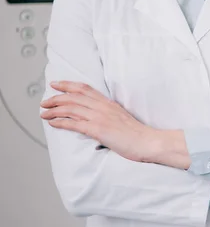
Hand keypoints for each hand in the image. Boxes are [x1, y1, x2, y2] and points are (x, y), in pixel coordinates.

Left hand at [40, 81, 158, 162]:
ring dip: (54, 110)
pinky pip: (74, 124)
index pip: (85, 89)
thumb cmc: (138, 134)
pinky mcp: (98, 130)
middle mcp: (103, 107)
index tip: (56, 84)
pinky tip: (53, 123)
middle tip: (45, 101)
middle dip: (56, 98)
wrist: (148, 141)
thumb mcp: (122, 118)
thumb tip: (97, 120)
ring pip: (71, 109)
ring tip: (44, 113)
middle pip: (74, 97)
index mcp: (109, 103)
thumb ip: (109, 115)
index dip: (68, 85)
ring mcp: (100, 118)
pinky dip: (60, 122)